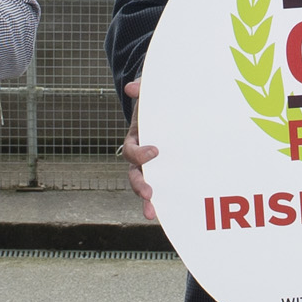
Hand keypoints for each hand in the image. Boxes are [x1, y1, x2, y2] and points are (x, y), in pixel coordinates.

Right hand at [119, 78, 158, 221]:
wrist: (170, 106)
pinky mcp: (167, 170)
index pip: (131, 150)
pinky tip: (169, 212)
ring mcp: (153, 165)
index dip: (140, 154)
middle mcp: (142, 155)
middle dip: (139, 186)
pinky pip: (163, 187)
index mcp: (136, 138)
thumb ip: (143, 89)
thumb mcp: (152, 92)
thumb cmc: (160, 100)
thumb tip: (132, 88)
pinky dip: (164, 200)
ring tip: (151, 213)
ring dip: (146, 200)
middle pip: (134, 175)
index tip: (155, 151)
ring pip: (145, 186)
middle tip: (148, 194)